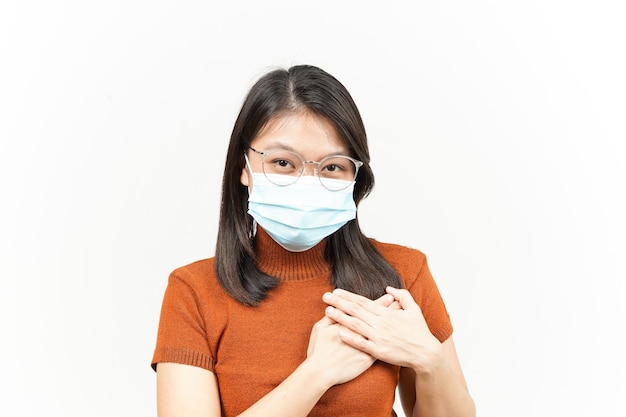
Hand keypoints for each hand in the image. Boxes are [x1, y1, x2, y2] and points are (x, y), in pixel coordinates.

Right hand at [305, 292, 398, 386]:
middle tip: (402, 304)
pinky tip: (396, 338)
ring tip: (402, 318)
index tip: (389, 296)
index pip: (367, 310)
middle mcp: (359, 333)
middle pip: (378, 319)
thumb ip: (330, 317)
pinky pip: (380, 349)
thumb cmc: (318, 350)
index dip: (379, 302)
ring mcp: (364, 347)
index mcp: (348, 323)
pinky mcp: (366, 359)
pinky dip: (389, 342)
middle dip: (390, 310)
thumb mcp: (320, 328)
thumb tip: (335, 307)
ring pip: (382, 333)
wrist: (321, 372)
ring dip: (392, 325)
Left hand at [322, 287, 442, 372]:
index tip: (336, 291)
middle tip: (325, 296)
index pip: (364, 301)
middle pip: (356, 310)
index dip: (349, 296)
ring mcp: (379, 337)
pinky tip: (338, 332)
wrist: (426, 354)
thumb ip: (402, 295)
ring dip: (340, 317)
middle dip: (339, 302)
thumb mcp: (414, 309)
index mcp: (387, 313)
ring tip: (327, 311)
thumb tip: (388, 288)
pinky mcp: (379, 351)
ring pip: (356, 325)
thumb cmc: (420, 331)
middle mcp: (381, 323)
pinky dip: (350, 338)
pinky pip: (362, 343)